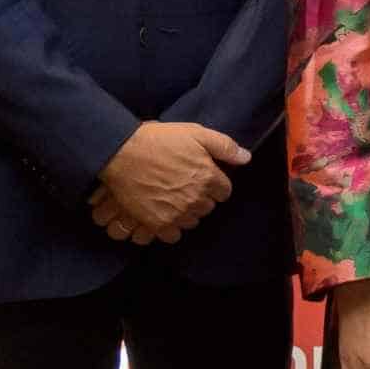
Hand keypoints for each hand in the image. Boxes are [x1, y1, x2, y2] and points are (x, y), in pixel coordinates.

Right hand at [90, 122, 249, 242]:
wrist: (122, 153)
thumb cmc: (159, 140)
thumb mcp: (196, 133)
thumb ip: (225, 146)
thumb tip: (247, 158)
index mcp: (209, 177)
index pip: (225, 191)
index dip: (215, 184)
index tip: (204, 178)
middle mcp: (196, 199)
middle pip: (208, 207)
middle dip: (201, 197)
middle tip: (185, 185)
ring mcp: (177, 213)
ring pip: (192, 221)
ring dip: (187, 212)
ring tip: (174, 199)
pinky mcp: (158, 223)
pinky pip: (174, 235)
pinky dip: (171, 227)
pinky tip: (164, 214)